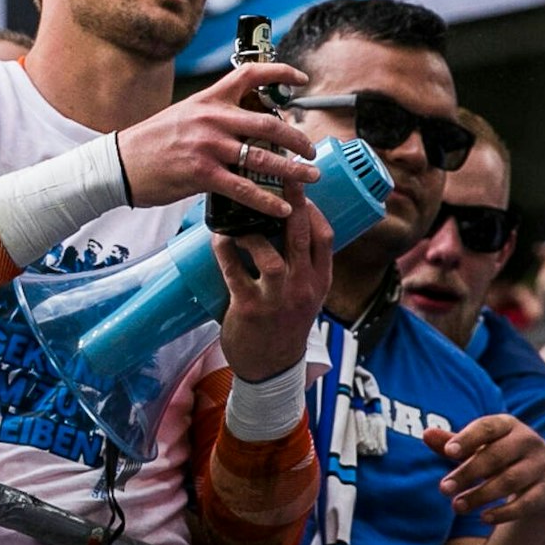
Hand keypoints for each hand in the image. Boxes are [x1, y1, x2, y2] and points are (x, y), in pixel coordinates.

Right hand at [115, 62, 318, 212]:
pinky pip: (244, 188)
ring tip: (310, 178)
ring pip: (263, 157)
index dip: (280, 73)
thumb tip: (246, 122)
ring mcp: (208, 146)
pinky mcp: (202, 174)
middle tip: (311, 149)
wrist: (119, 163)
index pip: (250, 75)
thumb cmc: (151, 142)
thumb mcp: (183, 114)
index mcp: (208, 99)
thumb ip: (214, 115)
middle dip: (298, 139)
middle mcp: (211, 118)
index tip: (301, 80)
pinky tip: (282, 208)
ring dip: (293, 170)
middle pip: (269, 123)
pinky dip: (268, 201)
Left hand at [215, 186, 332, 382]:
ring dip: (253, 233)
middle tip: (277, 177)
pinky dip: (225, 251)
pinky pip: (235, 273)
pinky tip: (218, 237)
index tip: (299, 185)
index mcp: (320, 282)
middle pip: (301, 239)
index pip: (325, 238)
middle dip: (291, 205)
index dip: (313, 209)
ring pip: (271, 257)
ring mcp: (277, 300)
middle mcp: (303, 288)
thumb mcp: (305, 294)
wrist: (270, 367)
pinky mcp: (249, 309)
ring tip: (238, 217)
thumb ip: (300, 263)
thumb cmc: (284, 322)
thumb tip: (281, 220)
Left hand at [424, 414, 544, 524]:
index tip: (448, 452)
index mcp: (509, 425)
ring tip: (456, 507)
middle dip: (467, 473)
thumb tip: (426, 434)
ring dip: (480, 495)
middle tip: (443, 489)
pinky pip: (527, 503)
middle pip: (495, 457)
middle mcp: (529, 442)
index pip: (487, 427)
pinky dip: (504, 512)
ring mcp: (542, 467)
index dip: (468, 438)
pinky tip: (483, 518)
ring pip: (509, 481)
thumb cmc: (504, 456)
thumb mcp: (481, 446)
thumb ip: (454, 442)